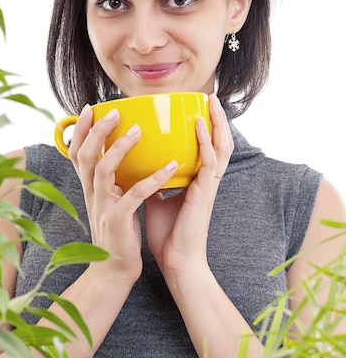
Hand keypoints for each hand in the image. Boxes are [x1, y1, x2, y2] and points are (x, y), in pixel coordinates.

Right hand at [69, 105, 178, 284]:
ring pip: (103, 170)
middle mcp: (92, 194)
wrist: (113, 270)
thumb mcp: (111, 202)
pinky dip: (152, 179)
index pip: (78, 153)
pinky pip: (134, 195)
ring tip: (138, 131)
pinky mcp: (118, 220)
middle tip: (114, 112)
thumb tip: (125, 155)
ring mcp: (103, 207)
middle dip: (97, 130)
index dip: (82, 130)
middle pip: (85, 155)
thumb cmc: (119, 233)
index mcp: (90, 188)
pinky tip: (170, 166)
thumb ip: (114, 180)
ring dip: (119, 148)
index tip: (90, 108)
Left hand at [144, 93, 233, 280]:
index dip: (207, 129)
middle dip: (217, 119)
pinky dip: (205, 141)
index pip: (207, 149)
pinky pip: (208, 162)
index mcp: (197, 181)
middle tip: (211, 96)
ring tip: (211, 102)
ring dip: (218, 123)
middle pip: (219, 143)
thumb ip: (151, 180)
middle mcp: (206, 180)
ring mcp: (208, 186)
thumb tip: (136, 165)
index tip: (200, 107)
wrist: (174, 261)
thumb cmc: (166, 234)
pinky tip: (199, 125)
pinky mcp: (204, 193)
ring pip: (221, 147)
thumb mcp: (155, 199)